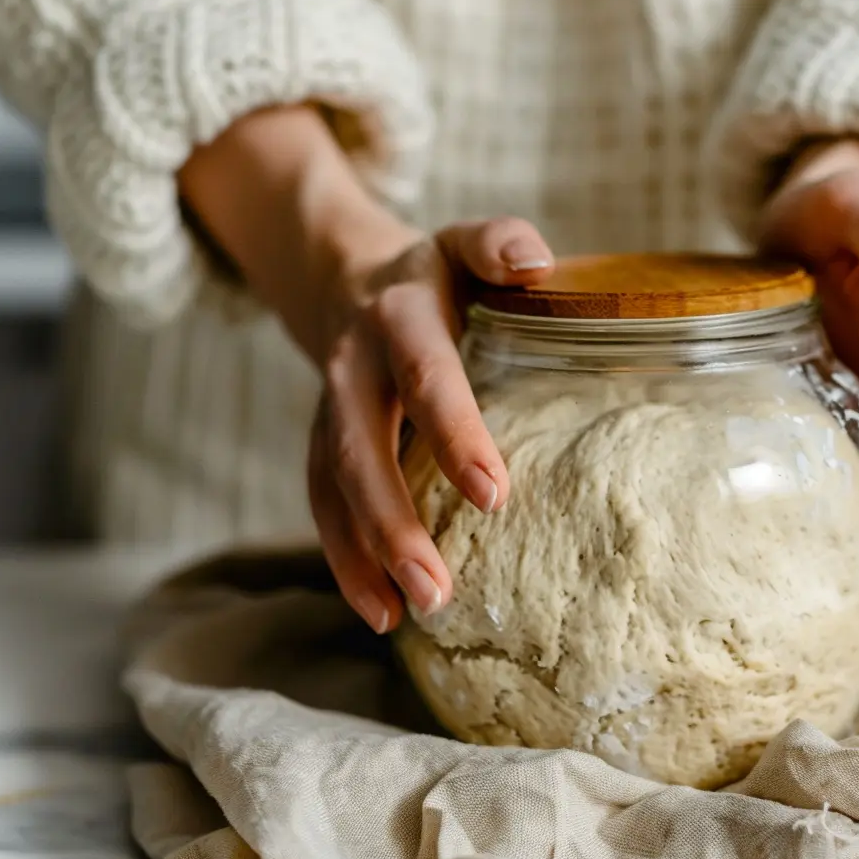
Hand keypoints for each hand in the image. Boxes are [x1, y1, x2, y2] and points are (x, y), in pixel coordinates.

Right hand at [306, 217, 555, 632]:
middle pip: (363, 449)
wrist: (347, 276)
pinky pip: (323, 507)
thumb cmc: (438, 274)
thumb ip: (500, 243)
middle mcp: (354, 365)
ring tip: (407, 615)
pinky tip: (382, 613)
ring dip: (364, 556)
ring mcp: (329, 409)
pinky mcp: (320, 444)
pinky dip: (346, 562)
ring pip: (334, 489)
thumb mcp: (466, 242)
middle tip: (437, 588)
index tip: (493, 495)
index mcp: (401, 313)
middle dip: (395, 522)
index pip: (427, 376)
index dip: (455, 432)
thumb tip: (537, 263)